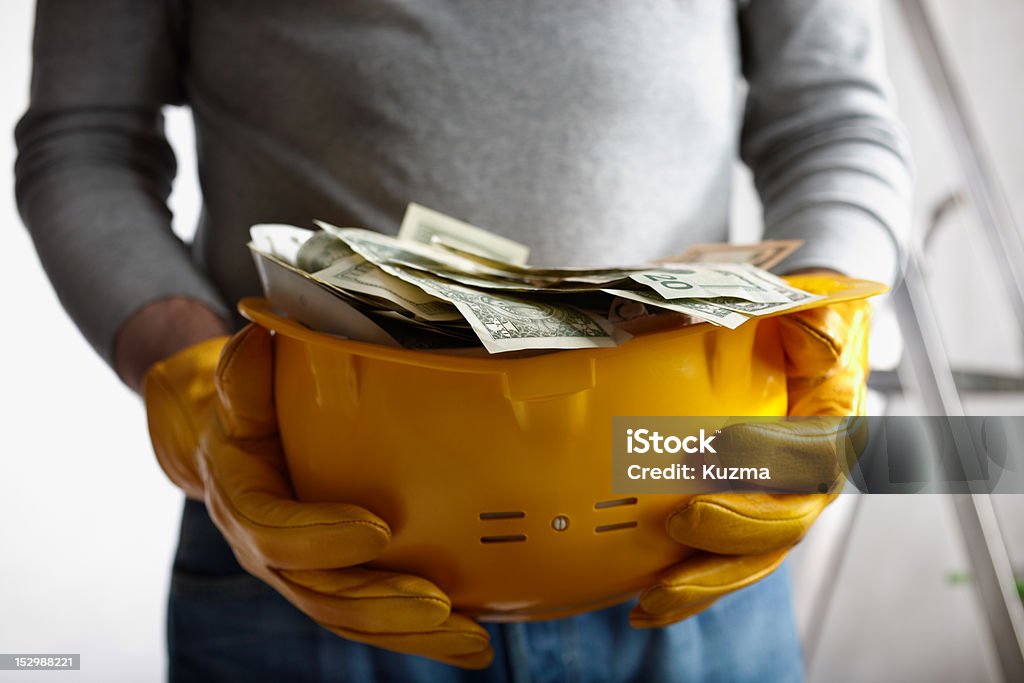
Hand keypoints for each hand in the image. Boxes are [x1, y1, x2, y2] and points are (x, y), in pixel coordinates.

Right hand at [143, 324, 492, 667]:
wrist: (234, 448)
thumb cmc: (246, 411)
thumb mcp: (237, 388)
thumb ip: (242, 375)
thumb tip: (260, 336)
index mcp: (243, 500)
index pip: (272, 530)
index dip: (319, 536)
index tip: (376, 530)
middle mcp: (269, 551)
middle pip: (320, 592)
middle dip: (379, 603)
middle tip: (437, 604)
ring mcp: (303, 573)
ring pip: (352, 618)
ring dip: (410, 635)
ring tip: (471, 641)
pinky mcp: (338, 582)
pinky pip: (374, 618)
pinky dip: (421, 636)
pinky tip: (474, 643)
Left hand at [631, 272, 871, 626]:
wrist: (797, 347)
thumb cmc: (803, 330)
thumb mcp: (820, 311)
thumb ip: (821, 322)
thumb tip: (817, 340)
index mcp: (835, 430)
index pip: (815, 455)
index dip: (774, 457)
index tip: (722, 445)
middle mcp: (813, 481)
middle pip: (785, 524)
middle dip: (734, 531)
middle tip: (682, 521)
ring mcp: (777, 508)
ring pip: (752, 560)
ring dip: (705, 583)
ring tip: (655, 600)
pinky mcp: (743, 523)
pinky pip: (721, 563)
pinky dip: (687, 588)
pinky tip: (643, 606)